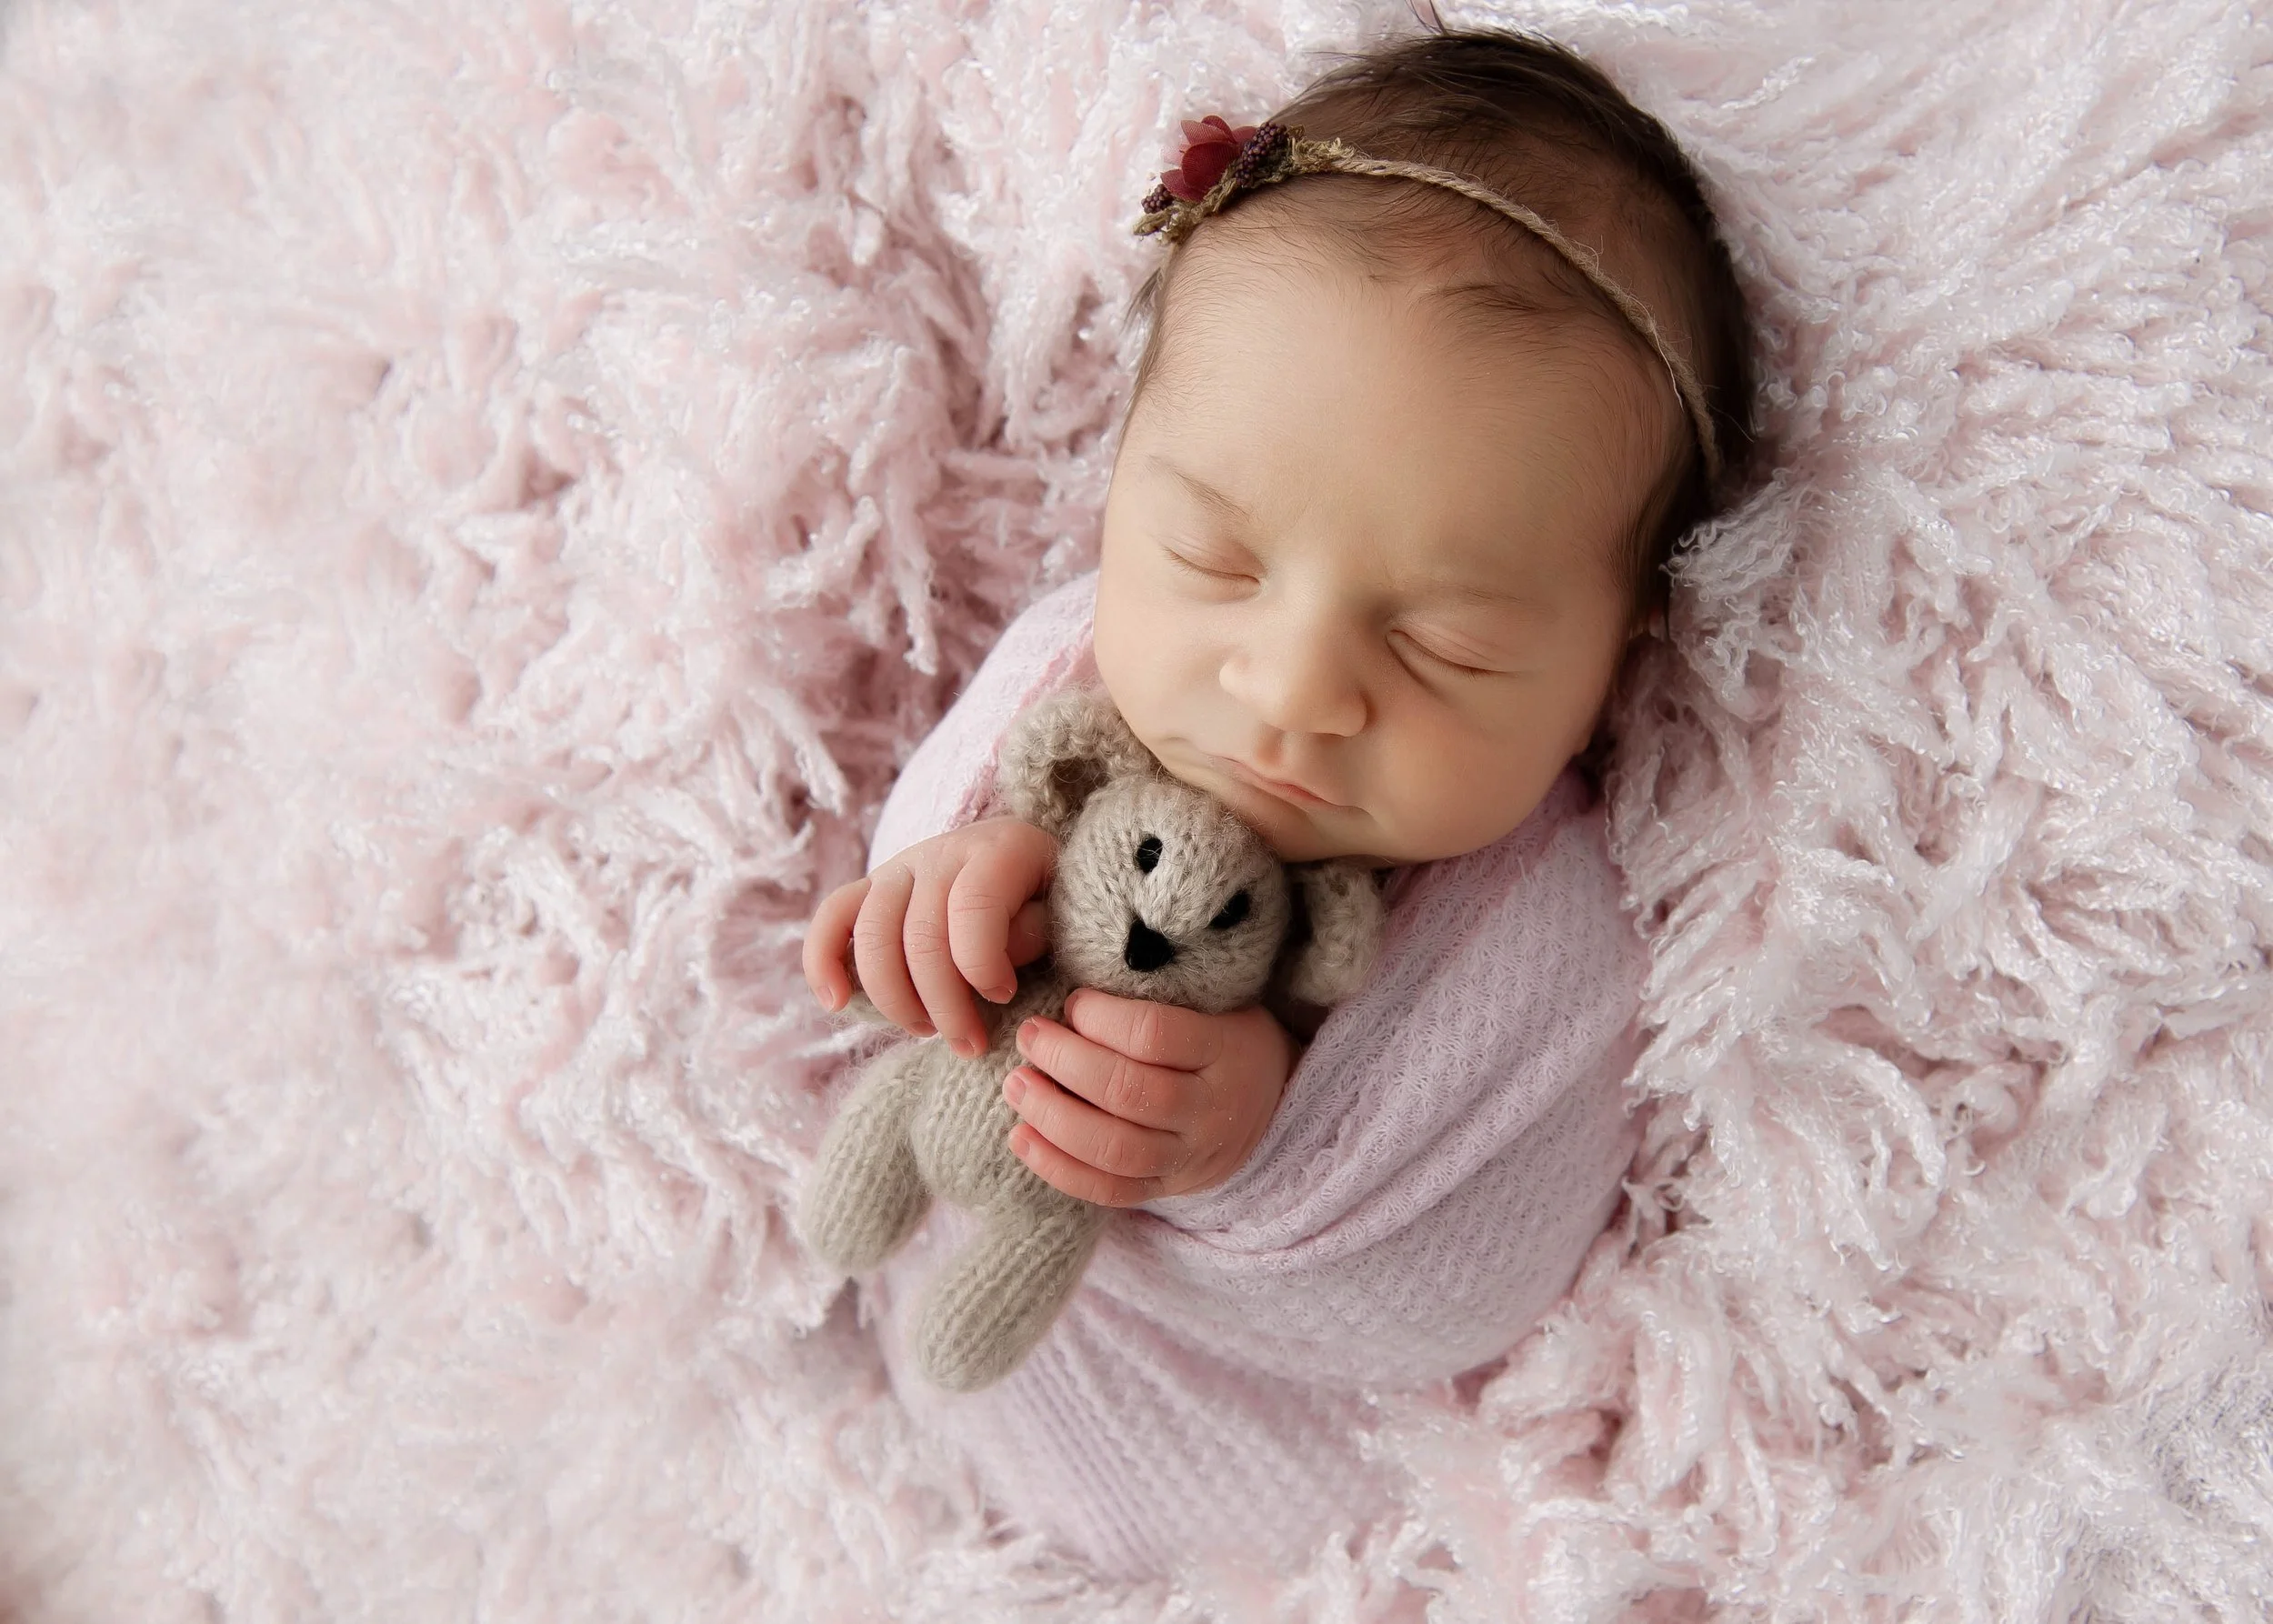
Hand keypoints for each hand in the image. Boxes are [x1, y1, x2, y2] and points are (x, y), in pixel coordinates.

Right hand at [802, 817, 1054, 1057]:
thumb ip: (1035, 933)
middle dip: (944, 1004)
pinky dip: (823, 960)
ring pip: (872, 936)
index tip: (1004, 997)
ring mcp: (900, 867)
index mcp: (999, 848)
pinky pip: (832, 918)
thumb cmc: (1052, 901)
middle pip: (920, 935)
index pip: (972, 908)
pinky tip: (835, 1003)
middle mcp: (942, 851)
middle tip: (970, 1045)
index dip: (983, 966)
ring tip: (927, 1031)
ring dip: (895, 999)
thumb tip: (989, 971)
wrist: (1031, 867)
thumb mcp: (1065, 912)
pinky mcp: (870, 888)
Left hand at [1002, 988, 1295, 1206]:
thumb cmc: (1223, 1034)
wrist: (1271, 1103)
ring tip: (1017, 1085)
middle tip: (1029, 1036)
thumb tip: (1074, 981)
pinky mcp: (1165, 1188)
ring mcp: (1189, 1157)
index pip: (1153, 1035)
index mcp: (1226, 1050)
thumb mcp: (1216, 1000)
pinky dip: (1058, 1168)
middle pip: (1128, 1093)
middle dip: (1065, 1062)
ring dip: (1053, 1117)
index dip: (1101, 1018)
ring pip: (1114, 1149)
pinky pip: (1108, 1191)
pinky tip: (1021, 1137)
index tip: (1072, 1001)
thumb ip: (1160, 993)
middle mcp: (1210, 1110)